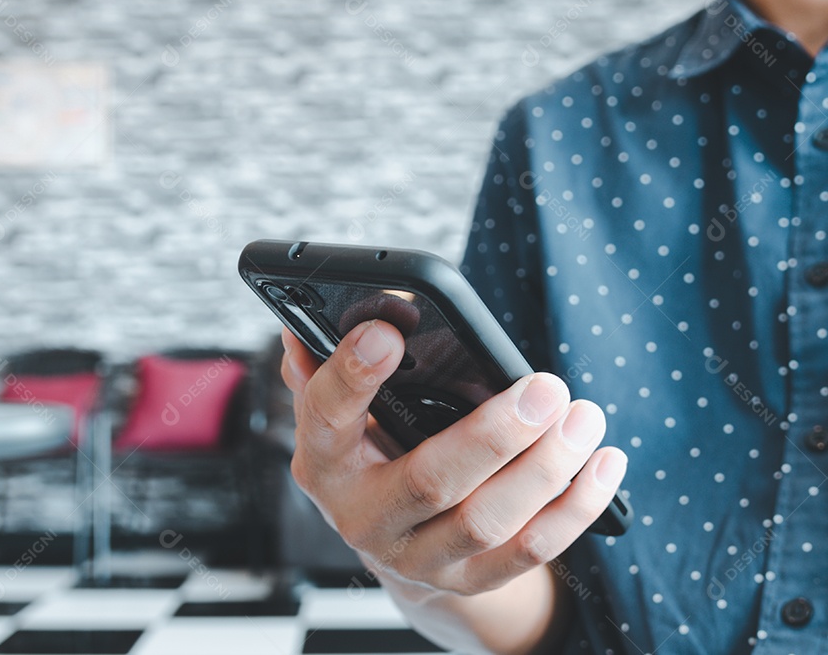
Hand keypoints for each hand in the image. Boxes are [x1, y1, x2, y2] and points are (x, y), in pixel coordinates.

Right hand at [281, 320, 626, 596]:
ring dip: (547, 468)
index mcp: (324, 461)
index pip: (326, 415)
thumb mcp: (342, 414)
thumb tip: (302, 326)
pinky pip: (530, 551)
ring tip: (585, 418)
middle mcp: (363, 517)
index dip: (353, 375)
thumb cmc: (372, 454)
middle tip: (547, 388)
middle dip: (495, 435)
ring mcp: (418, 557)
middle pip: (429, 480)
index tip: (388, 331)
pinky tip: (605, 463)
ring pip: (489, 521)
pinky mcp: (469, 580)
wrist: (395, 542)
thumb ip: (326, 370)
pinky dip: (574, 506)